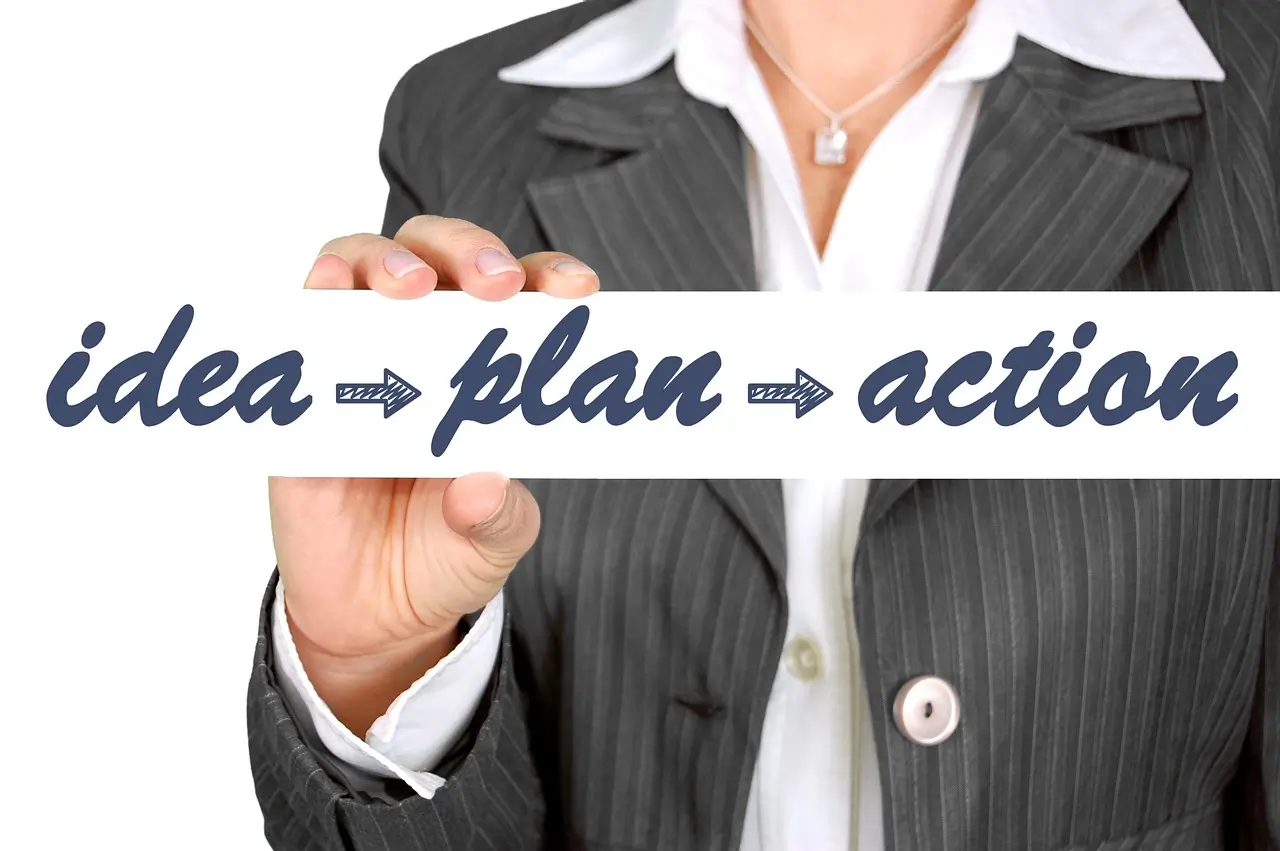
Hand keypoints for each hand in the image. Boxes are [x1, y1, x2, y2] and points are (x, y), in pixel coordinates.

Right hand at [269, 215, 598, 734]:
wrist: (374, 615)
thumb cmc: (447, 553)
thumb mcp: (494, 542)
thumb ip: (498, 517)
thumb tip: (484, 483)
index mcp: (488, 369)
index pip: (521, 295)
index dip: (548, 277)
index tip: (577, 291)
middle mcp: (425, 348)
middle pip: (441, 256)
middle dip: (470, 251)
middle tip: (494, 285)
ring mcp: (361, 361)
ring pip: (365, 268)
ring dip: (386, 261)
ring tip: (410, 288)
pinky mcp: (304, 394)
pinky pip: (301, 328)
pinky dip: (315, 297)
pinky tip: (330, 293)